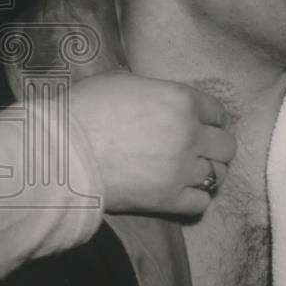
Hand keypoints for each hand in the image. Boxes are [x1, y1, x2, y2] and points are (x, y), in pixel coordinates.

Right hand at [67, 71, 236, 214]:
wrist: (59, 151)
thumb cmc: (84, 109)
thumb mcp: (123, 82)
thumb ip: (154, 91)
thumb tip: (157, 98)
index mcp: (183, 100)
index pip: (218, 112)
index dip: (211, 119)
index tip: (204, 126)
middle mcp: (191, 134)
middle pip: (226, 146)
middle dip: (216, 148)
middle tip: (200, 151)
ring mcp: (182, 168)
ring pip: (218, 174)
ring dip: (209, 173)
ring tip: (195, 174)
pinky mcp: (168, 198)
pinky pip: (201, 202)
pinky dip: (196, 199)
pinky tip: (184, 194)